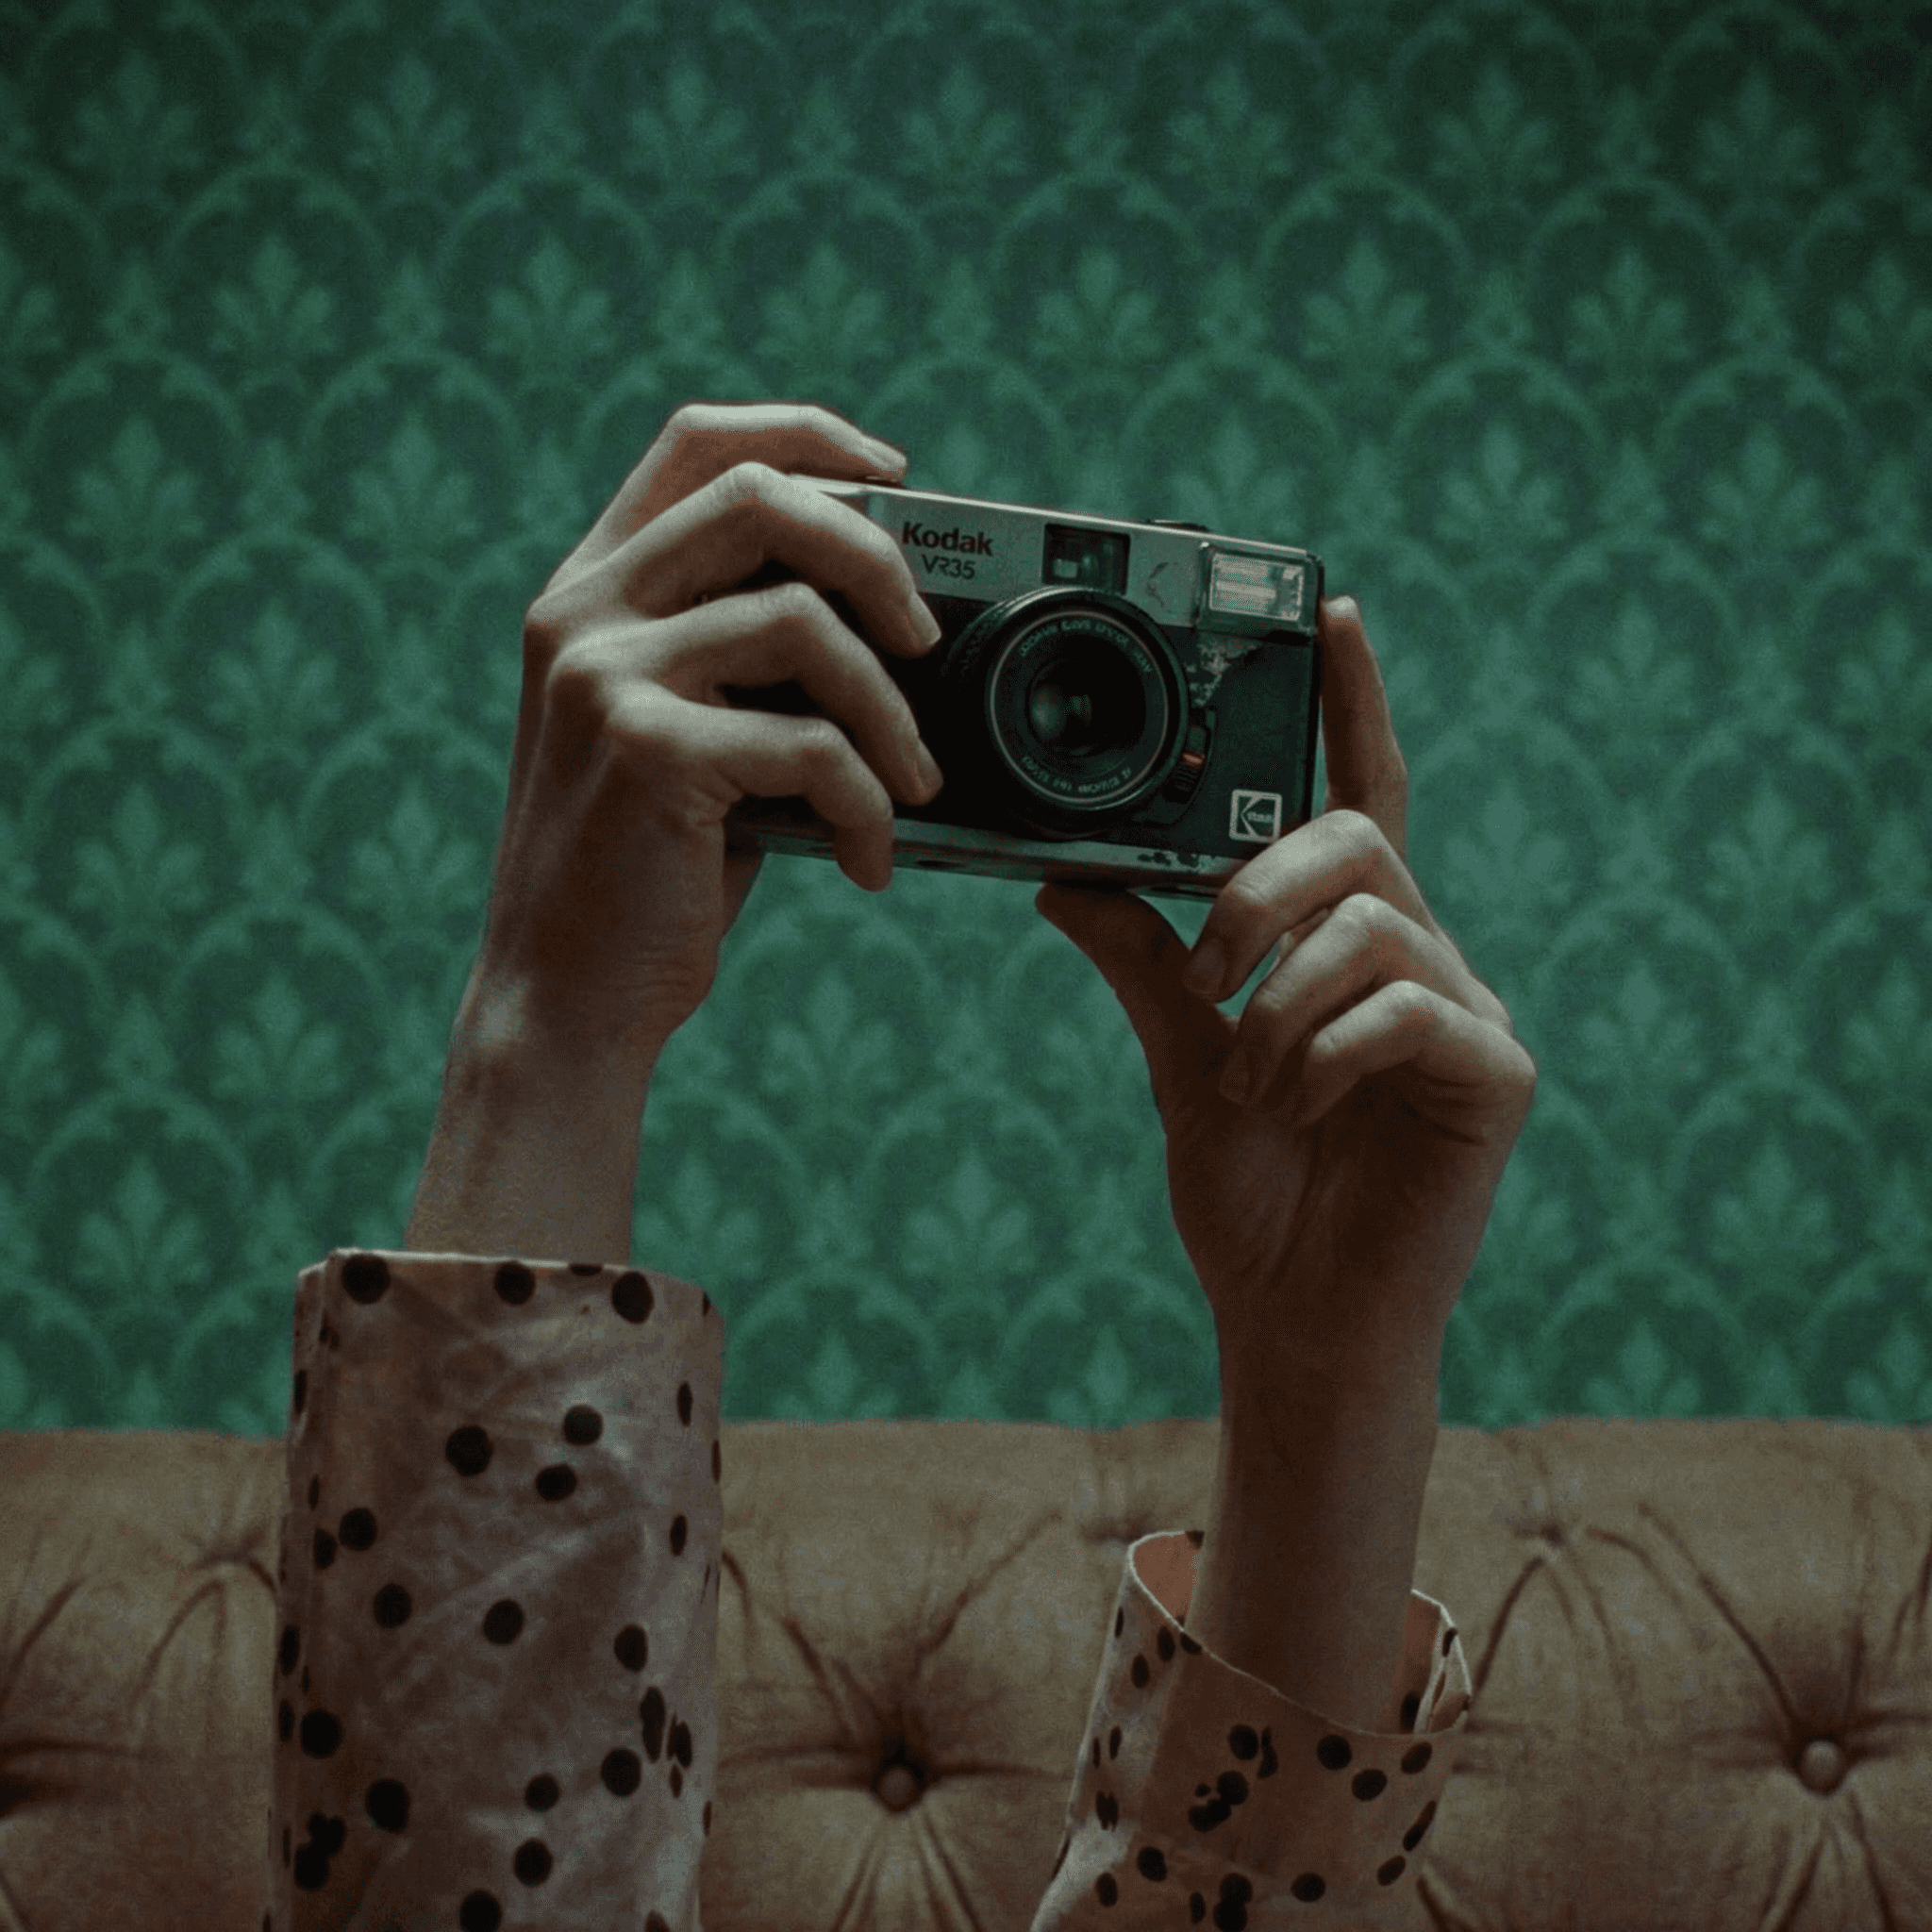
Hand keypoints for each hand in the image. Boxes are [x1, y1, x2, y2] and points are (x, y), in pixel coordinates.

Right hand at [471, 400, 945, 1075]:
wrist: (565, 998)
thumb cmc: (649, 871)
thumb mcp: (690, 734)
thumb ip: (748, 660)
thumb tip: (900, 618)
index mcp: (592, 590)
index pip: (699, 441)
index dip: (811, 436)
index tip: (898, 478)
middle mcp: (582, 611)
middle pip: (761, 497)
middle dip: (877, 556)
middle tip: (928, 640)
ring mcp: (602, 674)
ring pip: (804, 623)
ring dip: (892, 713)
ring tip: (916, 786)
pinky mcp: (642, 751)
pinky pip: (809, 744)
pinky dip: (867, 806)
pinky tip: (870, 861)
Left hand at [1035, 597, 1535, 1396]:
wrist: (1296, 1321)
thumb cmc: (1254, 1195)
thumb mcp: (1180, 1060)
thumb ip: (1141, 962)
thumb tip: (1062, 877)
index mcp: (1350, 947)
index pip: (1359, 797)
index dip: (1351, 704)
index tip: (1331, 612)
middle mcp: (1420, 961)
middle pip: (1359, 839)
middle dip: (1264, 890)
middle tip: (1205, 974)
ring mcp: (1467, 1016)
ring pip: (1375, 920)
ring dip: (1280, 1000)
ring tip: (1246, 1079)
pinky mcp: (1496, 1075)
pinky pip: (1407, 1007)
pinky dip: (1324, 1052)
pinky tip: (1297, 1108)